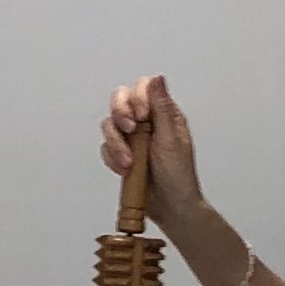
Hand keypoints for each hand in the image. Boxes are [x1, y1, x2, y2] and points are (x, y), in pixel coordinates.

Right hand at [102, 73, 205, 240]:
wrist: (170, 207)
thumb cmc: (178, 175)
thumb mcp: (171, 139)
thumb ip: (161, 108)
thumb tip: (157, 78)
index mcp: (163, 113)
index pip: (143, 88)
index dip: (136, 98)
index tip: (141, 117)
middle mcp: (146, 121)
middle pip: (120, 100)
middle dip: (120, 114)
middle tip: (129, 130)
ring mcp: (132, 138)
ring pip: (110, 125)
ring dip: (116, 144)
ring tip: (129, 163)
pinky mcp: (121, 154)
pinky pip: (106, 148)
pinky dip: (112, 158)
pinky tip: (125, 170)